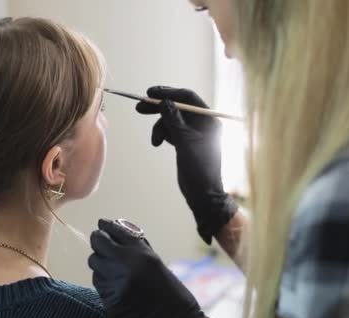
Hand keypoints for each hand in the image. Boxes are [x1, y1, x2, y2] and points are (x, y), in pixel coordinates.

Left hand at [88, 219, 216, 317]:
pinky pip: (98, 282)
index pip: (115, 230)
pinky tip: (115, 284)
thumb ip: (135, 249)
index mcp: (141, 253)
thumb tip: (113, 233)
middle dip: (98, 241)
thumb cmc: (169, 291)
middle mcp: (125, 264)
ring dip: (101, 262)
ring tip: (112, 268)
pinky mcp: (109, 299)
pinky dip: (103, 280)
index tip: (102, 224)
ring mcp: (115, 282)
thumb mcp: (155, 263)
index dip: (106, 226)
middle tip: (101, 243)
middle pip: (98, 242)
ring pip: (94, 262)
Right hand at [136, 86, 237, 242]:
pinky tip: (158, 143)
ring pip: (171, 120)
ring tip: (155, 142)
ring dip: (160, 128)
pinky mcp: (186, 142)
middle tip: (140, 107)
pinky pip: (171, 131)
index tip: (150, 93)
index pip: (187, 97)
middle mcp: (202, 123)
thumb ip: (173, 119)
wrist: (202, 194)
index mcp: (208, 119)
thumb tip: (164, 101)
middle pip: (177, 107)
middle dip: (158, 108)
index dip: (168, 93)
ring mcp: (194, 133)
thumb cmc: (199, 168)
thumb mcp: (185, 141)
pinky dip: (163, 135)